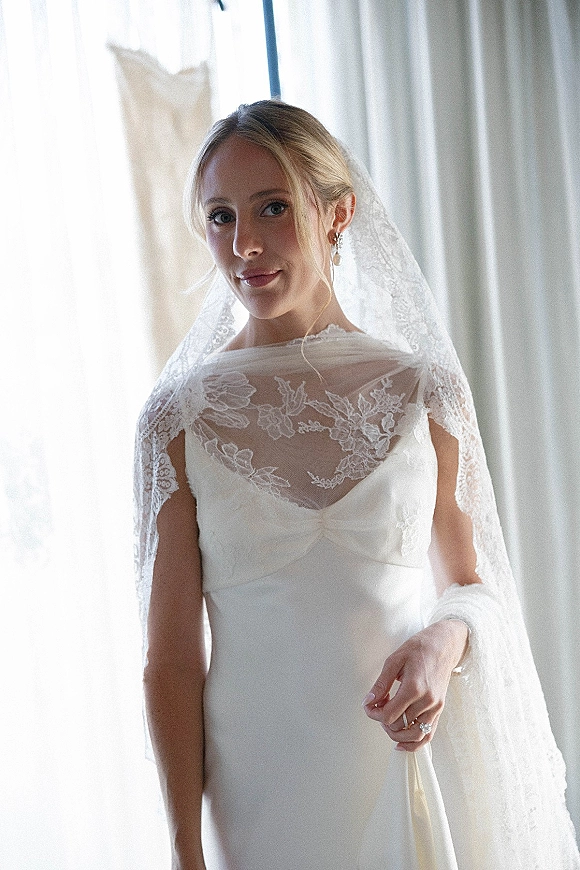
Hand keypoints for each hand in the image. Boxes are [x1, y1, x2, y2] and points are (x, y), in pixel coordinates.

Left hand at [362, 619, 467, 750]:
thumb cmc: (419, 648)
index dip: (373, 714)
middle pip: (399, 726)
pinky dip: (414, 743)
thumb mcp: (394, 660)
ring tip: (387, 722)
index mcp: (414, 688)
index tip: (368, 706)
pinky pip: (428, 735)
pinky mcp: (439, 710)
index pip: (389, 715)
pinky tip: (401, 742)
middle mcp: (427, 701)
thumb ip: (381, 684)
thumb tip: (369, 701)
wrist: (444, 645)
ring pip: (413, 736)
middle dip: (383, 720)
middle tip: (378, 707)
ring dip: (396, 734)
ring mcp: (435, 708)